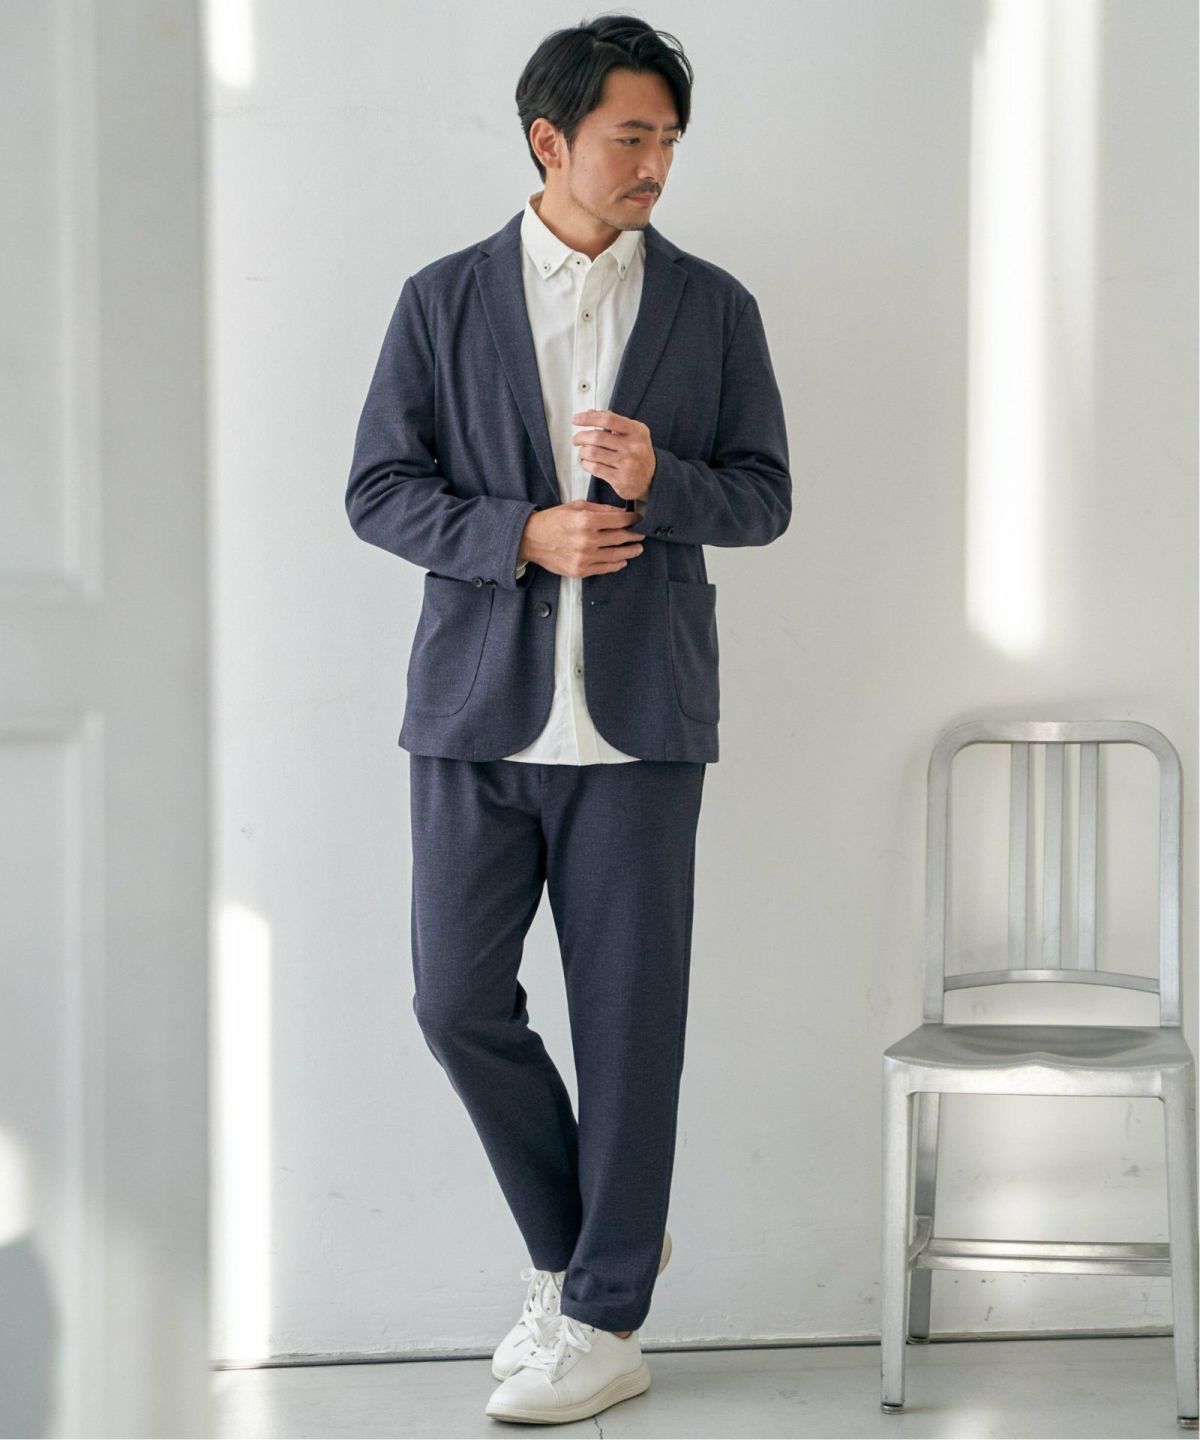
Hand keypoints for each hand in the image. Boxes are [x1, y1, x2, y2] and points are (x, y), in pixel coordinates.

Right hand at [517, 500, 644, 578]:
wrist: (530, 539)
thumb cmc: (553, 520)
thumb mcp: (575, 506)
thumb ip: (600, 509)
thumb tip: (621, 513)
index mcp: (586, 521)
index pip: (619, 520)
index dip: (632, 519)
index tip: (638, 519)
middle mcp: (587, 540)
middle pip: (620, 538)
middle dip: (634, 535)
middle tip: (641, 534)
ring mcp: (584, 558)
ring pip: (616, 555)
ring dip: (630, 551)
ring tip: (637, 548)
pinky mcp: (580, 570)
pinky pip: (604, 569)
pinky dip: (616, 565)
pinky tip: (622, 561)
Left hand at [570, 409, 655, 501]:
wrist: (653, 479)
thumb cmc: (638, 453)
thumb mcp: (633, 433)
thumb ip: (613, 422)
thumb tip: (589, 412)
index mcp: (637, 431)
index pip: (608, 419)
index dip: (588, 418)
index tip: (575, 419)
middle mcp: (634, 447)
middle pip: (597, 437)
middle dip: (581, 437)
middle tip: (576, 439)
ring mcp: (627, 464)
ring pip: (593, 453)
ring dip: (583, 452)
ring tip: (583, 452)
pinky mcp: (621, 480)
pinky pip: (595, 468)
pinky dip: (586, 464)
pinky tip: (587, 462)